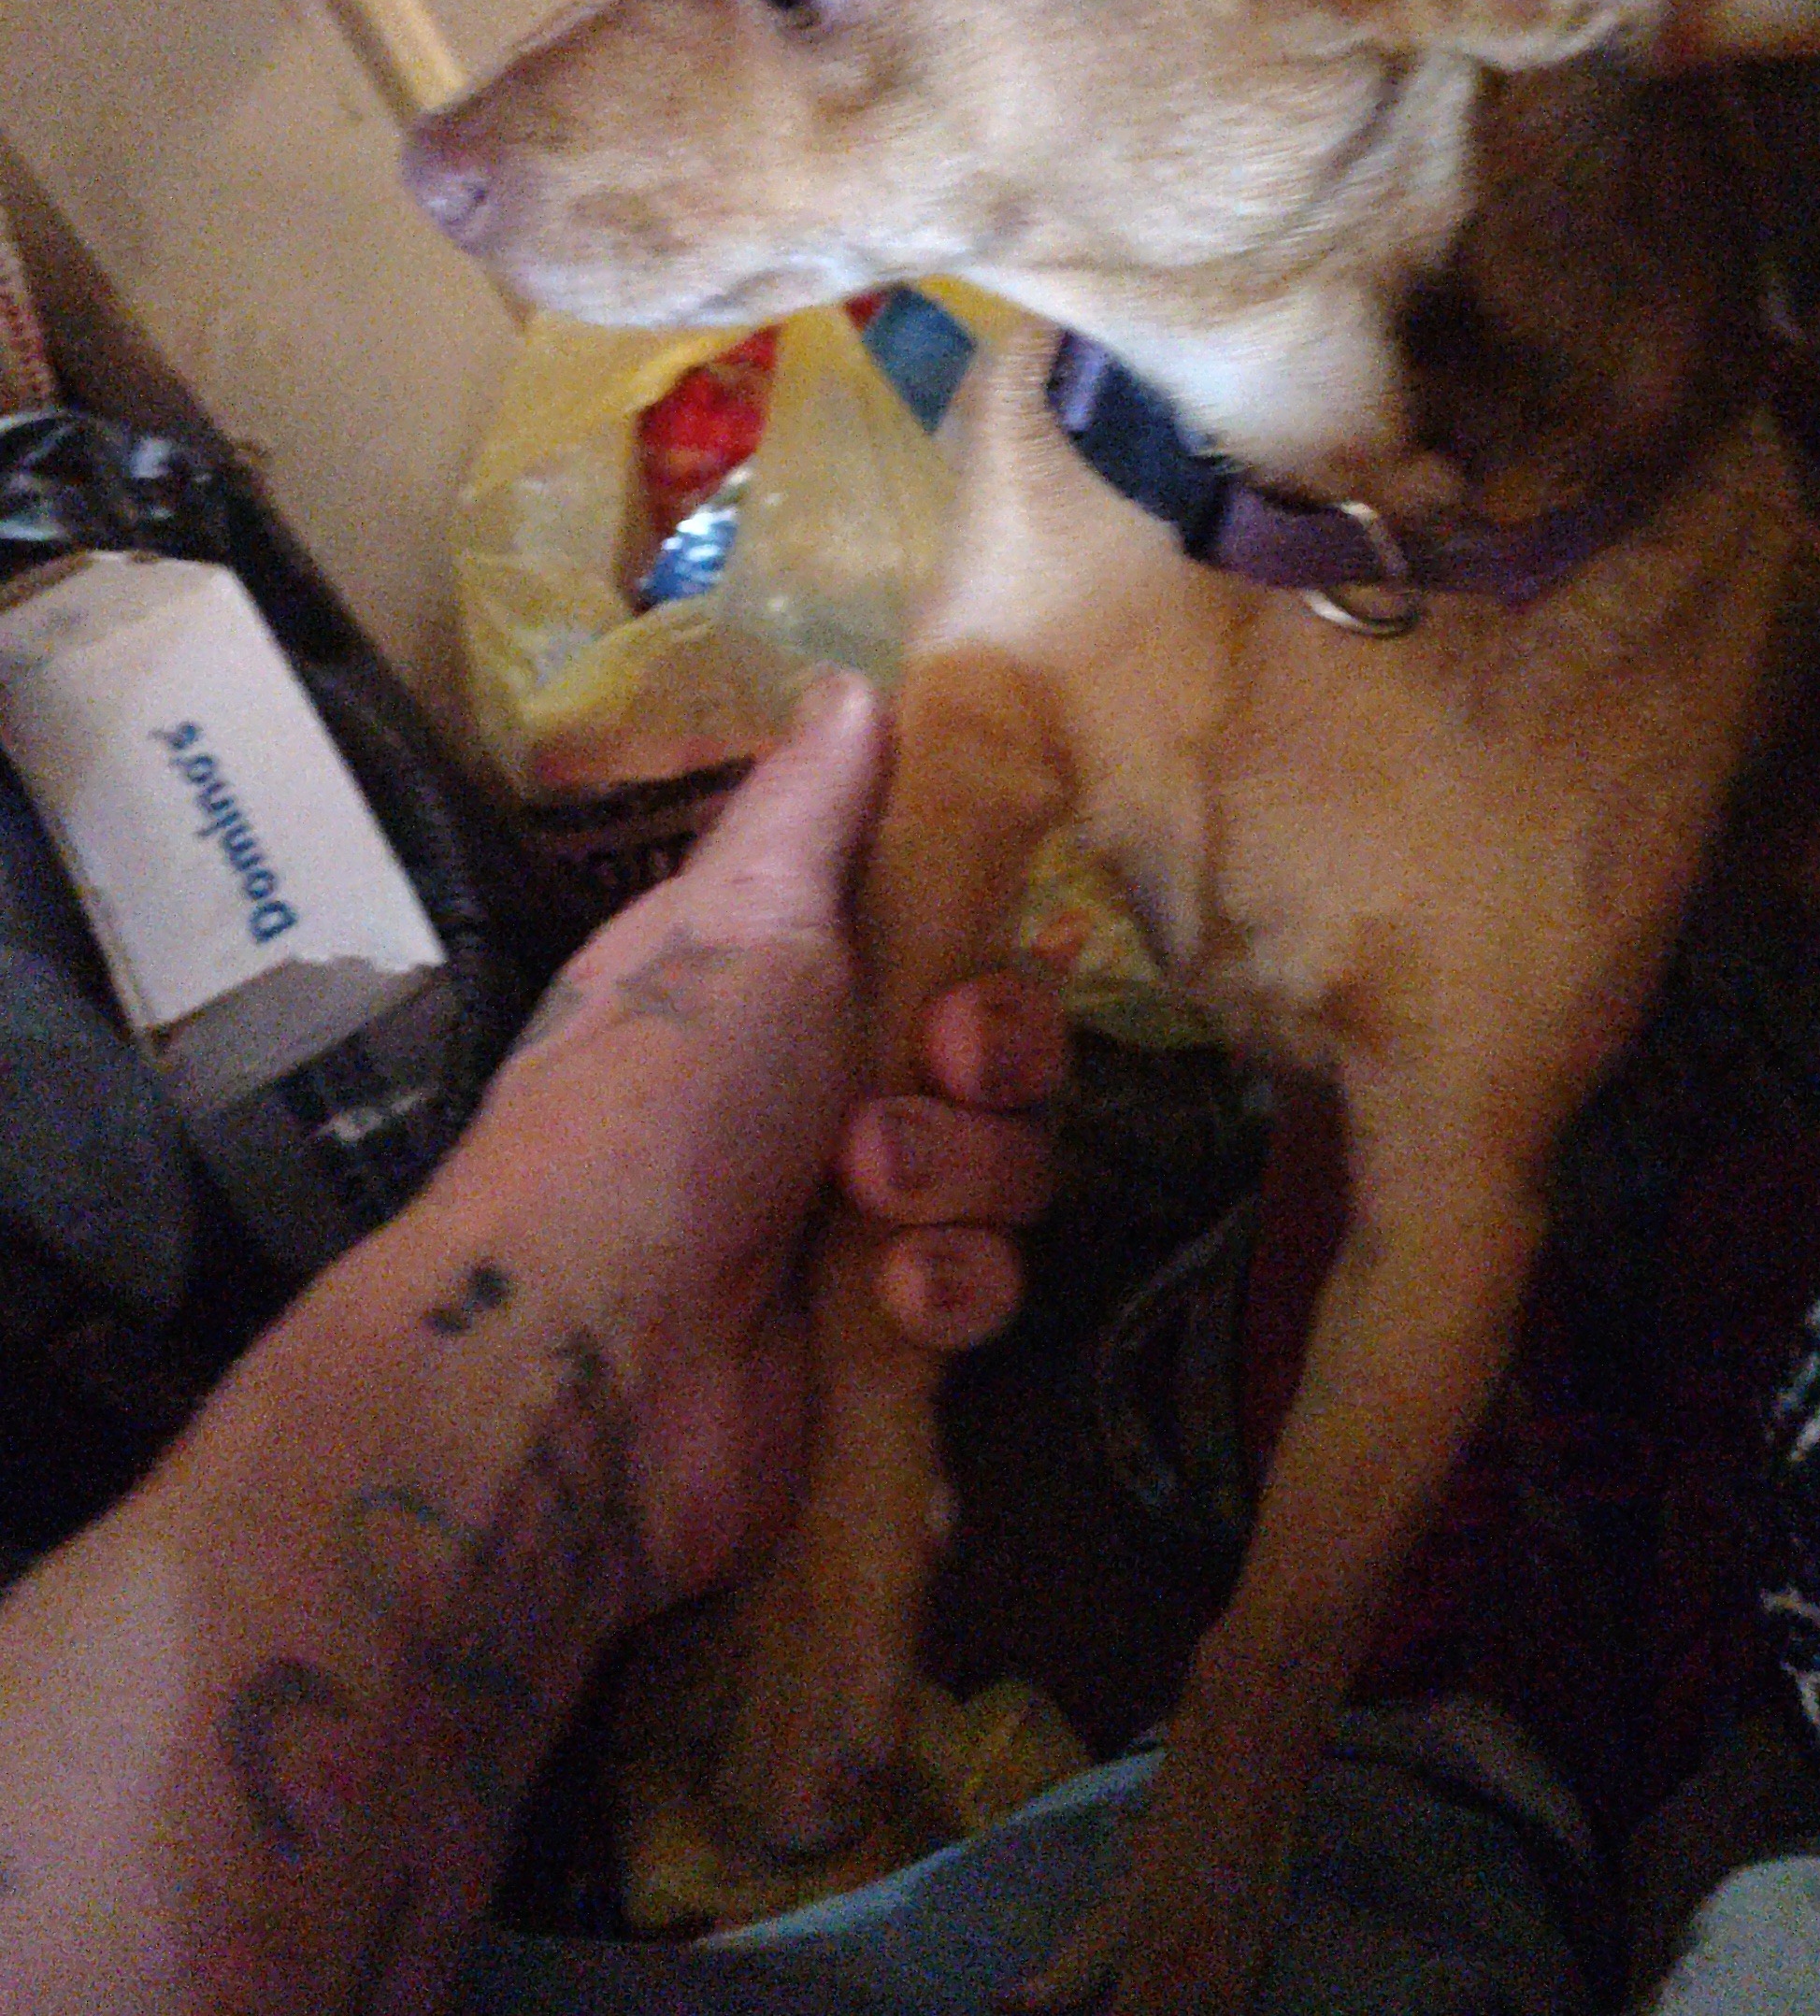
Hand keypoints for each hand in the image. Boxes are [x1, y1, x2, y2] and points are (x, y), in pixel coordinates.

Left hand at [417, 675, 1061, 1603]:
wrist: (590, 1355)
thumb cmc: (659, 1101)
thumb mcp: (739, 918)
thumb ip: (809, 808)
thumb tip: (850, 682)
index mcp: (778, 984)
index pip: (943, 951)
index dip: (980, 966)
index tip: (955, 982)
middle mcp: (817, 1094)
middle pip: (1003, 1062)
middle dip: (986, 1072)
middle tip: (929, 1076)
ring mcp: (850, 1224)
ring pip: (1010, 1175)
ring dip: (957, 1180)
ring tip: (864, 1202)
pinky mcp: (879, 1341)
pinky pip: (988, 1293)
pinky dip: (948, 1293)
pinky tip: (886, 1305)